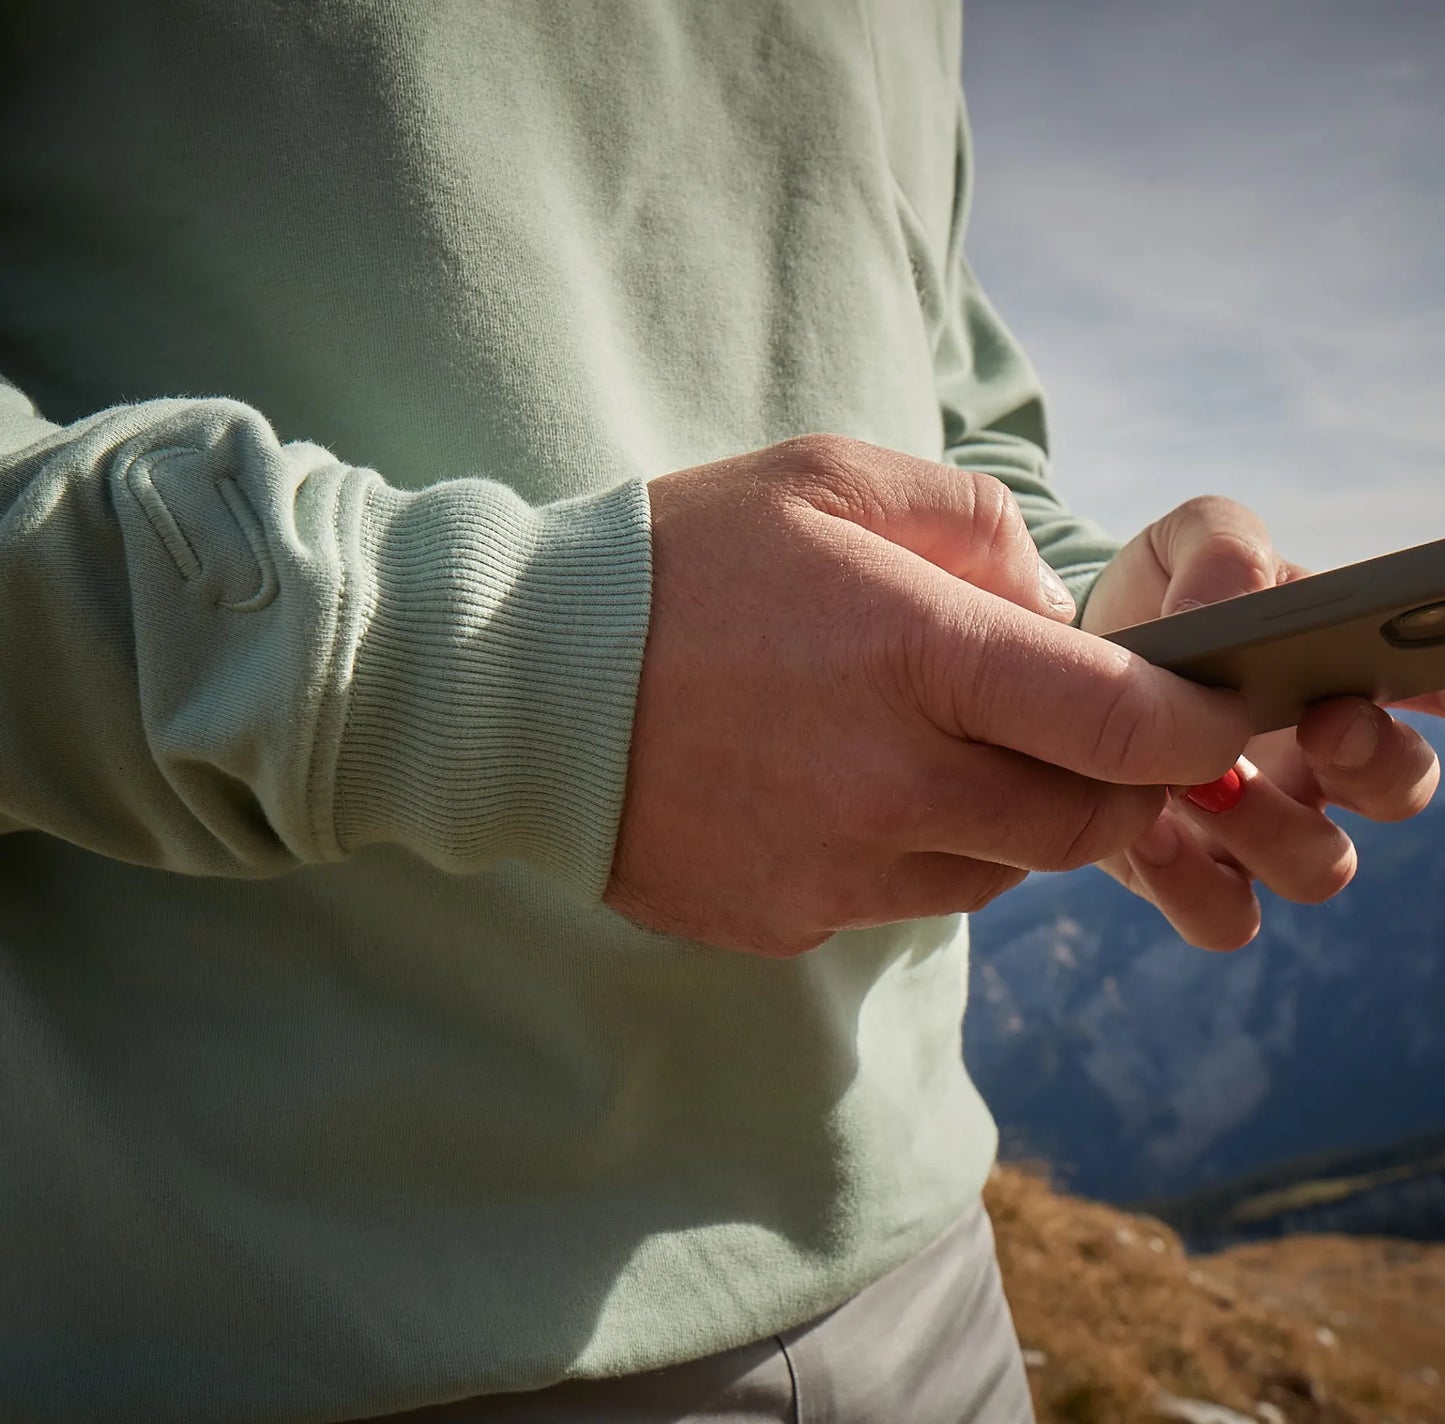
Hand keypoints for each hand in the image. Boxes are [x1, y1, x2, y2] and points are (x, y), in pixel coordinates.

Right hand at [605, 437, 1250, 955]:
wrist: (518, 683)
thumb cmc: (676, 562)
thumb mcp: (827, 480)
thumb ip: (973, 526)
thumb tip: (1051, 613)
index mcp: (915, 657)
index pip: (1122, 727)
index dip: (1196, 730)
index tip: (1214, 717)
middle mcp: (890, 786)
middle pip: (1082, 826)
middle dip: (1105, 783)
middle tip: (1059, 727)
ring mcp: (837, 871)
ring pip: (996, 874)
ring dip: (996, 818)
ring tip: (910, 745)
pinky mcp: (789, 920)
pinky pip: (900, 901)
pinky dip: (907, 853)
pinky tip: (832, 790)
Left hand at [1082, 496, 1441, 949]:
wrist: (1062, 660)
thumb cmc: (1151, 602)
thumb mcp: (1183, 545)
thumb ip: (1225, 549)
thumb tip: (1229, 607)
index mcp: (1348, 678)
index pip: (1435, 690)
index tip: (1436, 679)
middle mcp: (1322, 762)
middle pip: (1400, 789)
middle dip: (1376, 760)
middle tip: (1323, 721)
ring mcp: (1261, 829)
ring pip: (1318, 867)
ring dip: (1272, 828)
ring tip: (1199, 780)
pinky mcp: (1189, 875)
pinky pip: (1224, 917)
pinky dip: (1193, 886)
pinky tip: (1147, 830)